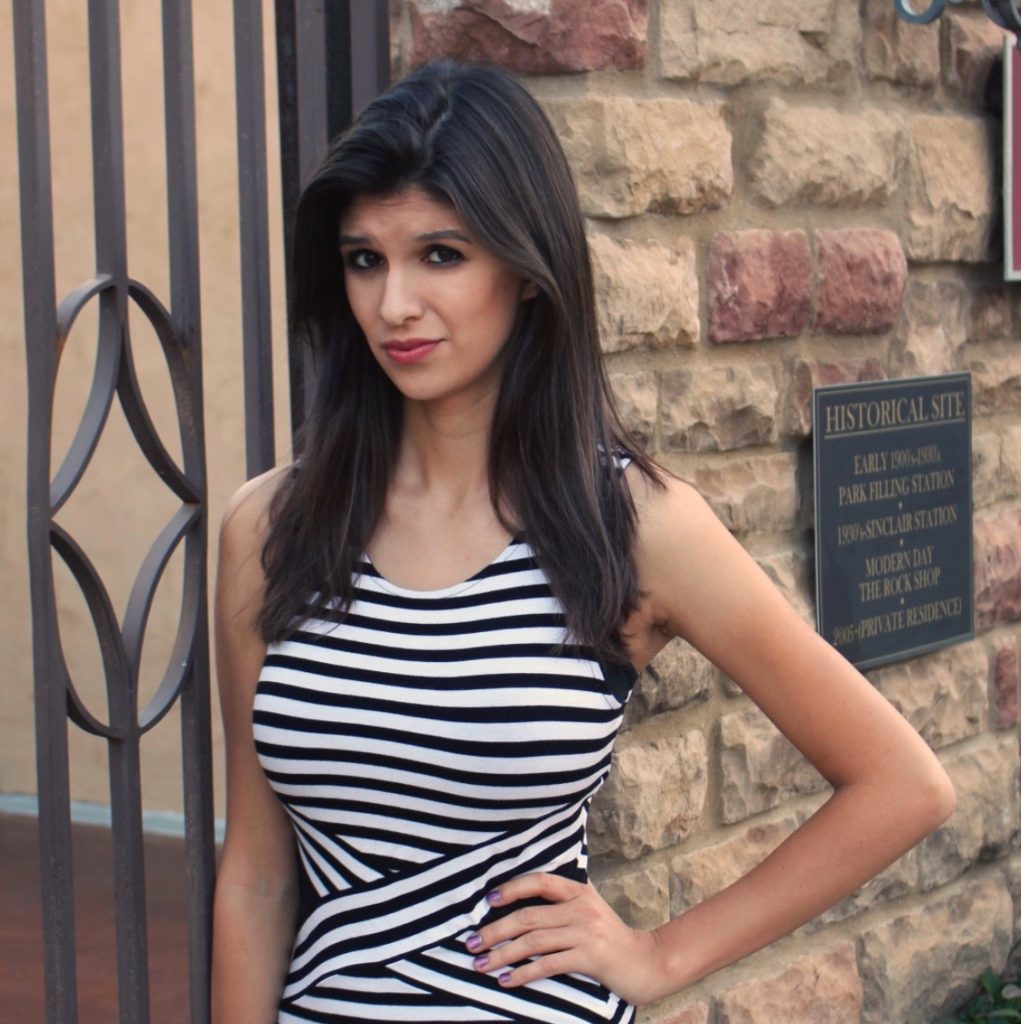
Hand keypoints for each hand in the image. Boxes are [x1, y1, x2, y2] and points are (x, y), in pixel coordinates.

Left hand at [464, 872, 668, 1006]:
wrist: (646, 962)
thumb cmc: (609, 938)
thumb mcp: (588, 911)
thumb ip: (561, 904)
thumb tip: (517, 907)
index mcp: (578, 891)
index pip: (540, 881)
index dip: (512, 888)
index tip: (488, 901)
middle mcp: (581, 907)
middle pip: (528, 916)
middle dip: (494, 930)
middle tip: (470, 942)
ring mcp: (586, 932)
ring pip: (533, 942)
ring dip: (502, 954)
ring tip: (480, 964)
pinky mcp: (590, 958)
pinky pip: (548, 965)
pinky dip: (523, 974)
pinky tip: (506, 980)